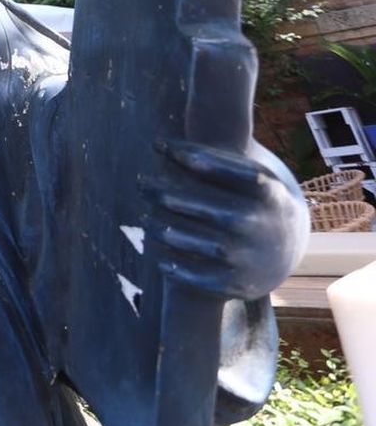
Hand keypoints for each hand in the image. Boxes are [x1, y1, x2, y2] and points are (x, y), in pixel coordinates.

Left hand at [145, 138, 308, 300]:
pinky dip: (177, 268)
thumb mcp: (245, 172)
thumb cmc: (248, 196)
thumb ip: (211, 157)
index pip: (232, 172)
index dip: (197, 159)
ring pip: (199, 242)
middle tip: (141, 184)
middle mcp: (261, 224)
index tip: (159, 145)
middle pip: (209, 207)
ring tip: (145, 217)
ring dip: (164, 229)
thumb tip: (157, 143)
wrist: (285, 247)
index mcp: (269, 192)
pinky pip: (201, 277)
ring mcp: (251, 255)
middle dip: (167, 194)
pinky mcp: (239, 282)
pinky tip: (160, 256)